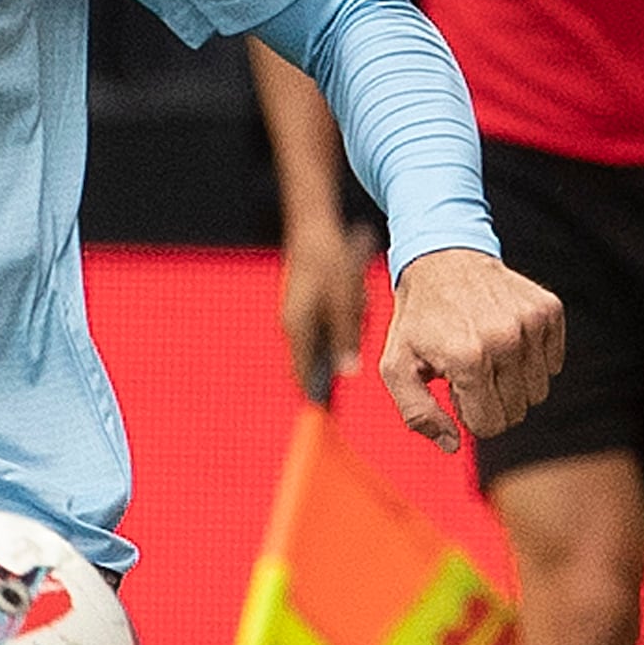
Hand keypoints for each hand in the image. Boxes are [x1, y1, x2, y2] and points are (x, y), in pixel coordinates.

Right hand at [280, 229, 370, 406]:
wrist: (313, 228)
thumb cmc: (330, 262)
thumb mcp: (346, 303)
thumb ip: (345, 340)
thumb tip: (345, 373)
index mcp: (299, 330)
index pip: (303, 377)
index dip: (314, 397)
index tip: (325, 416)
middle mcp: (292, 326)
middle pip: (307, 365)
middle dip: (325, 375)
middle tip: (342, 383)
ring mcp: (294, 315)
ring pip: (315, 346)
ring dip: (331, 351)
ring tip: (351, 334)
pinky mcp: (302, 305)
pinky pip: (317, 330)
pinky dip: (332, 334)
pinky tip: (350, 317)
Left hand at [374, 248, 563, 450]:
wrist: (443, 257)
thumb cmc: (418, 319)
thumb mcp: (396, 366)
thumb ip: (417, 413)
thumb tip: (453, 445)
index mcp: (467, 359)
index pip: (489, 425)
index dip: (470, 415)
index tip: (454, 389)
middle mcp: (504, 340)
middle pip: (516, 412)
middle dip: (490, 401)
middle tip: (468, 370)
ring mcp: (531, 323)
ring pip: (538, 392)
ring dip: (511, 382)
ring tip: (484, 353)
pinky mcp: (548, 310)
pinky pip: (554, 364)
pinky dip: (530, 359)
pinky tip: (504, 338)